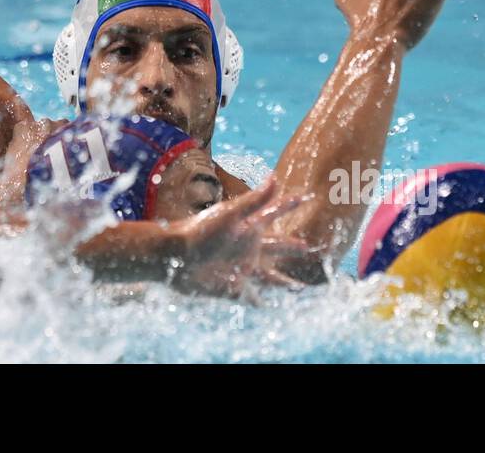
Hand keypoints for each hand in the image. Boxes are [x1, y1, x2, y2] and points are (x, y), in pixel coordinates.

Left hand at [169, 176, 304, 298]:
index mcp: (249, 228)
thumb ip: (255, 200)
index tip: (307, 196)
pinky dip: (258, 302)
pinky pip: (249, 296)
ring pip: (268, 276)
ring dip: (283, 281)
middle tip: (310, 248)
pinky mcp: (231, 287)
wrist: (174, 256)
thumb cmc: (201, 230)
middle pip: (276, 247)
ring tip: (298, 288)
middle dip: (292, 247)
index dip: (289, 204)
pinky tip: (267, 307)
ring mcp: (240, 268)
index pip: (274, 213)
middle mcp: (248, 248)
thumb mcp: (232, 214)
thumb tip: (275, 177)